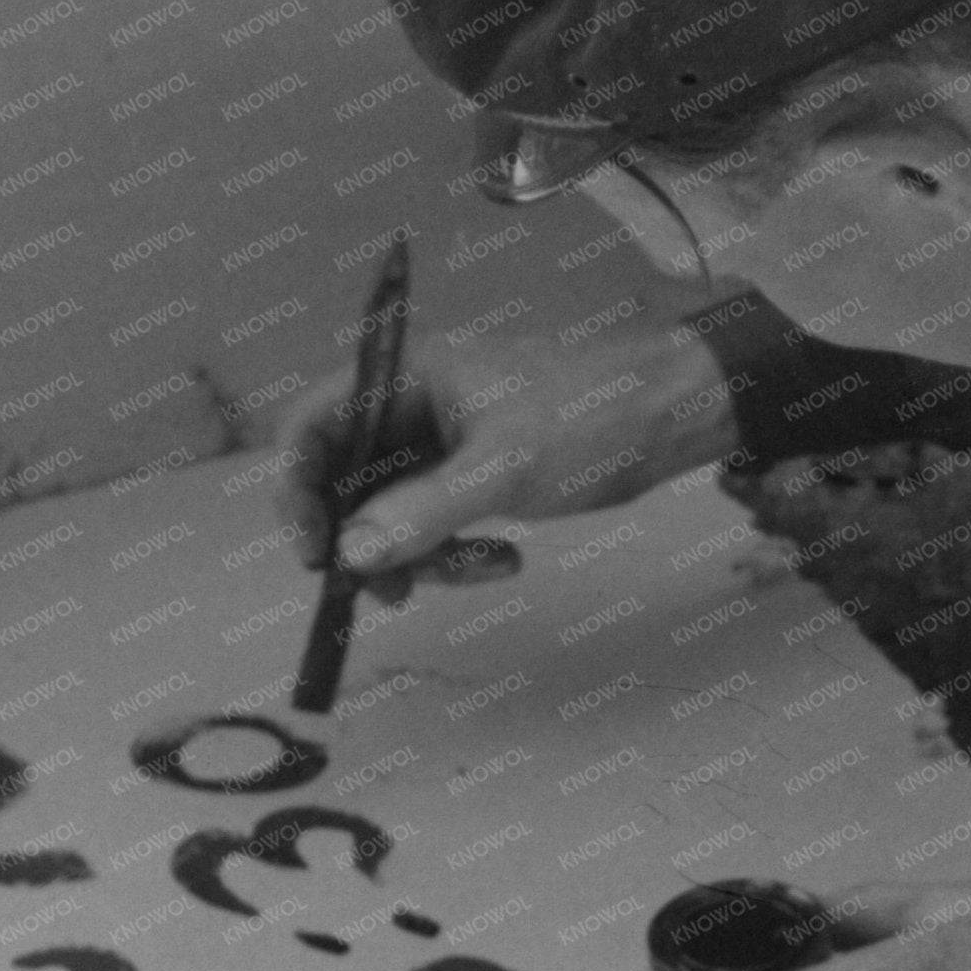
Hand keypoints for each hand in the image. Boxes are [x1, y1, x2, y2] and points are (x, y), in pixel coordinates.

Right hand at [274, 305, 738, 588]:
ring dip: (422, 557)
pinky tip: (505, 561)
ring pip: (391, 515)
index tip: (318, 555)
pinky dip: (456, 553)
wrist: (673, 416)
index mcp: (405, 379)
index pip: (312, 428)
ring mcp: (443, 445)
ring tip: (481, 568)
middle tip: (396, 591)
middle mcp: (412, 408)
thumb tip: (352, 554)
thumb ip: (424, 511)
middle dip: (370, 541)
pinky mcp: (473, 476)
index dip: (297, 491)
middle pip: (346, 482)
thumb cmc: (592, 415)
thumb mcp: (505, 467)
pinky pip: (434, 525)